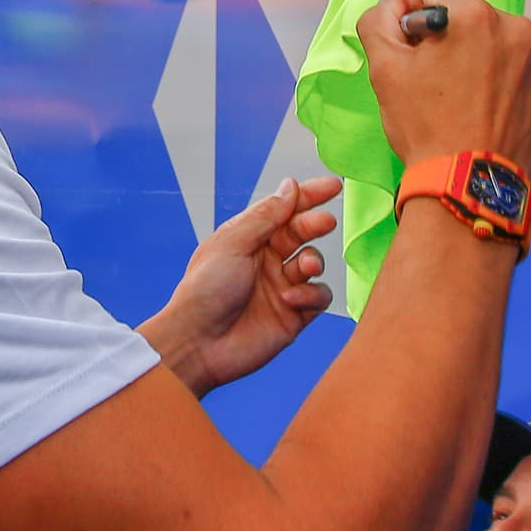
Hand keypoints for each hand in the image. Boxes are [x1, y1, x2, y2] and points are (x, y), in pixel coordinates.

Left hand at [142, 176, 341, 397]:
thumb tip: (291, 187)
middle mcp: (266, 260)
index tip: (332, 186)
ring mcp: (281, 287)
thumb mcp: (233, 243)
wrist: (198, 344)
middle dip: (315, 223)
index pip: (283, 209)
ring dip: (313, 260)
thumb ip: (266, 216)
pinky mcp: (294, 315)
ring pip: (314, 262)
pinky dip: (311, 294)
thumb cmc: (205, 290)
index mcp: (248, 238)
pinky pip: (318, 296)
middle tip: (324, 221)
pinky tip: (290, 299)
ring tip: (304, 267)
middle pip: (301, 232)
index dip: (308, 196)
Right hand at [358, 0, 530, 174]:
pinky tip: (467, 104)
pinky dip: (482, 72)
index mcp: (475, 16)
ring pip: (482, 35)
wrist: (469, 185)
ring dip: (461, 51)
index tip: (401, 41)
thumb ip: (379, 22)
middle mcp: (512, 28)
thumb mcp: (385, 70)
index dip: (407, 8)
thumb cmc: (426, 126)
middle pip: (461, 9)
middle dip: (436, 32)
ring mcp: (530, 58)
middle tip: (420, 72)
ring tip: (444, 93)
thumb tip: (391, 3)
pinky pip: (501, 61)